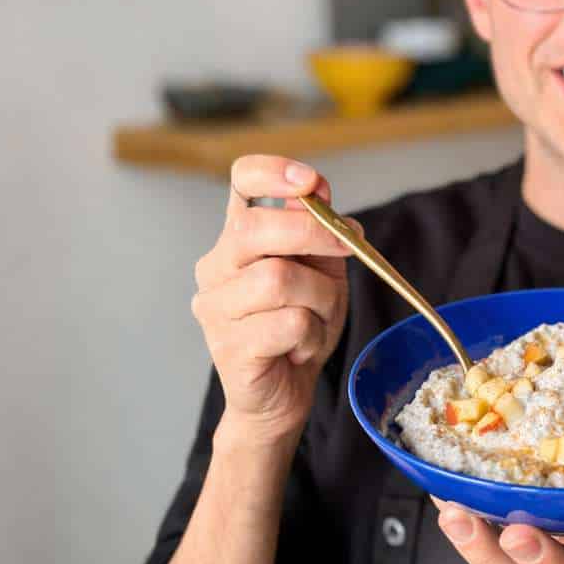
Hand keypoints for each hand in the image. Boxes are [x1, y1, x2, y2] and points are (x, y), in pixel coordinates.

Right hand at [191, 155, 358, 444]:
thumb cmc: (302, 324)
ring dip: (320, 298)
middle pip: (255, 228)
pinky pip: (289, 323)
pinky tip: (301, 346)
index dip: (273, 172)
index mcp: (239, 238)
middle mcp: (216, 266)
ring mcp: (215, 307)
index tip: (310, 181)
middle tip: (347, 247)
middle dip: (313, 234)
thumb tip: (320, 193)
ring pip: (279, 279)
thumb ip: (321, 231)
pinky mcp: (228, 347)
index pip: (240, 182)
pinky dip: (311, 334)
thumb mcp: (323, 269)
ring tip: (318, 318)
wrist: (286, 391)